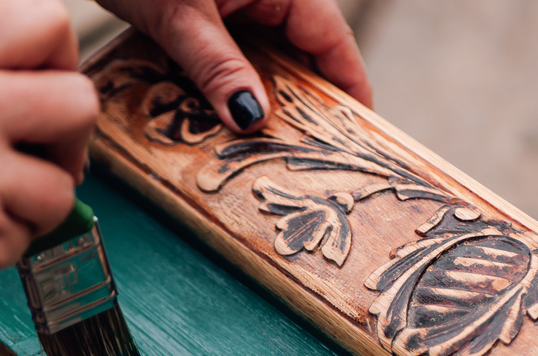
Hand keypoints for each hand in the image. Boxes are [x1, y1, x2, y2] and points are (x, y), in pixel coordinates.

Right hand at [0, 0, 97, 355]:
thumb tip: (20, 86)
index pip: (46, 22)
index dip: (62, 58)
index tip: (49, 89)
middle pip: (81, 103)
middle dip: (72, 136)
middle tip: (44, 156)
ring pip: (62, 187)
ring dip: (36, 202)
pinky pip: (28, 238)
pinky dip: (2, 241)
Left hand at [99, 0, 371, 131]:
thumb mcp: (180, 17)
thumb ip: (218, 68)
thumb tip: (252, 119)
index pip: (333, 42)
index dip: (349, 91)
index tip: (357, 135)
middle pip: (304, 55)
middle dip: (304, 106)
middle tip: (304, 159)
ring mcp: (243, 2)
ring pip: (270, 58)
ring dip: (265, 100)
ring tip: (268, 149)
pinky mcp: (216, 10)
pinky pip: (238, 54)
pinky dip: (236, 85)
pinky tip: (230, 118)